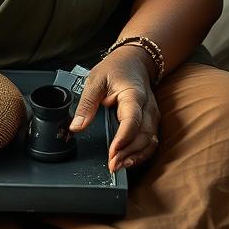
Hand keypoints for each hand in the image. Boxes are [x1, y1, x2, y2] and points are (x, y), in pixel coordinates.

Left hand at [69, 48, 160, 172]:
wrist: (134, 61)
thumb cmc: (115, 68)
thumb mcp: (95, 80)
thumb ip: (86, 104)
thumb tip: (76, 127)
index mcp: (134, 95)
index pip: (132, 120)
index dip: (123, 138)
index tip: (112, 152)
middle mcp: (148, 108)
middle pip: (144, 136)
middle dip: (129, 153)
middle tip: (112, 165)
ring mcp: (152, 116)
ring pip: (151, 142)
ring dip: (137, 157)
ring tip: (119, 167)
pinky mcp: (151, 123)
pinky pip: (150, 142)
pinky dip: (141, 154)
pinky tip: (128, 161)